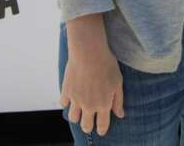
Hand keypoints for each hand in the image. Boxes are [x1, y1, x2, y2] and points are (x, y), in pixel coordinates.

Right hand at [60, 17, 124, 135]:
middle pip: (86, 126)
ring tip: (80, 112)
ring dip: (77, 117)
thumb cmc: (107, 65)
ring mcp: (76, 99)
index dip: (102, 130)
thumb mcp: (118, 82)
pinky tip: (71, 98)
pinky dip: (67, 103)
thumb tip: (120, 114)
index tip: (101, 130)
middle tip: (90, 123)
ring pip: (73, 118)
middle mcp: (89, 105)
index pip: (102, 125)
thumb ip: (118, 100)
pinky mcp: (66, 90)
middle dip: (88, 127)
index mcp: (103, 105)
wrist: (89, 52)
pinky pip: (64, 104)